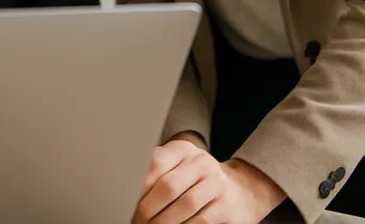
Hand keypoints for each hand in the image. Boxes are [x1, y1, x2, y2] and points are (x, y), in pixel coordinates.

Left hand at [131, 139, 284, 223]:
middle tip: (136, 221)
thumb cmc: (195, 181)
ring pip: (185, 206)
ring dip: (163, 222)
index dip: (138, 186)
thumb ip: (154, 175)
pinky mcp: (227, 207)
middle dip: (147, 208)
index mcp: (184, 149)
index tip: (124, 202)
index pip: (155, 164)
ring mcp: (217, 184)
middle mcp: (202, 163)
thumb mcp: (176, 169)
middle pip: (168, 186)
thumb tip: (127, 194)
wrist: (239, 191)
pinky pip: (200, 221)